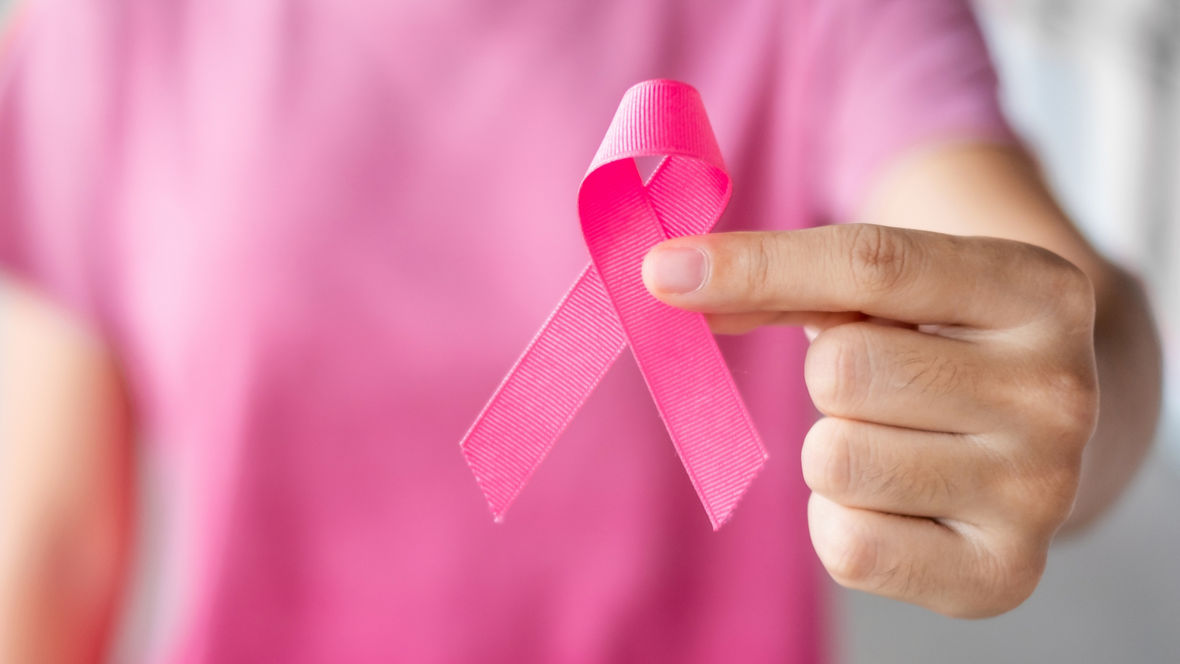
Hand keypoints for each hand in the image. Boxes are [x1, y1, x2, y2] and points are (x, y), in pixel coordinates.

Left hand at [642, 224, 1098, 616]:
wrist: (1045, 434)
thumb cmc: (945, 345)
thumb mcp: (893, 290)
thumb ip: (787, 279)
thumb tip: (674, 282)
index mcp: (1039, 290)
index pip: (873, 265)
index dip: (755, 264)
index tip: (662, 271)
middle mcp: (1059, 393)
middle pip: (842, 370)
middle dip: (828, 374)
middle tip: (881, 384)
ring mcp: (1039, 492)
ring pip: (835, 459)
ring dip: (834, 448)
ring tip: (896, 439)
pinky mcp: (1003, 575)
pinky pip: (847, 545)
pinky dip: (839, 521)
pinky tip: (894, 499)